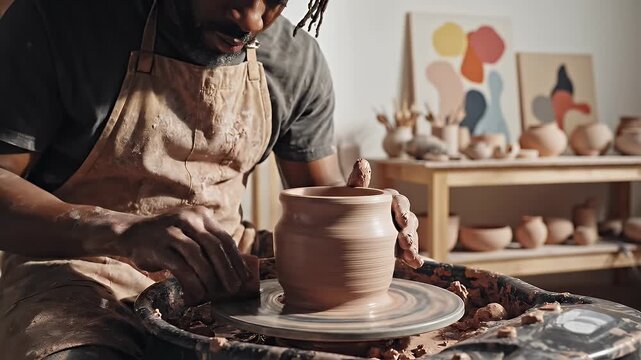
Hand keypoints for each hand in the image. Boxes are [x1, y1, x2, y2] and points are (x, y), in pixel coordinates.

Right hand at [115, 206, 250, 304]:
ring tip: (216, 292)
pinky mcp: (158, 246)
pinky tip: (197, 293)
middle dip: (227, 270)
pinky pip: (180, 266)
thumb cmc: (167, 238)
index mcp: (200, 216)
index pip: (224, 238)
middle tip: (234, 288)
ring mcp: (172, 231)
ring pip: (198, 256)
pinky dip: (191, 281)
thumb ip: (209, 245)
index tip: (244, 277)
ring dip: (210, 277)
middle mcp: (188, 219)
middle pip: (214, 246)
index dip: (236, 259)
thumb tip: (234, 270)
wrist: (131, 233)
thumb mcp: (190, 233)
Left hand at [347, 159, 423, 268]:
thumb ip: (357, 180)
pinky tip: (415, 263)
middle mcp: (396, 213)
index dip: (402, 210)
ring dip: (413, 245)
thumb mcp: (349, 193)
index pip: (399, 201)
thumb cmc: (346, 203)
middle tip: (405, 241)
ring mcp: (398, 230)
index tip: (401, 220)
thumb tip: (362, 162)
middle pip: (409, 220)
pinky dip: (413, 257)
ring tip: (409, 255)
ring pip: (411, 235)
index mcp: (388, 199)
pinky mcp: (397, 246)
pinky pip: (409, 250)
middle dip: (409, 231)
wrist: (339, 220)